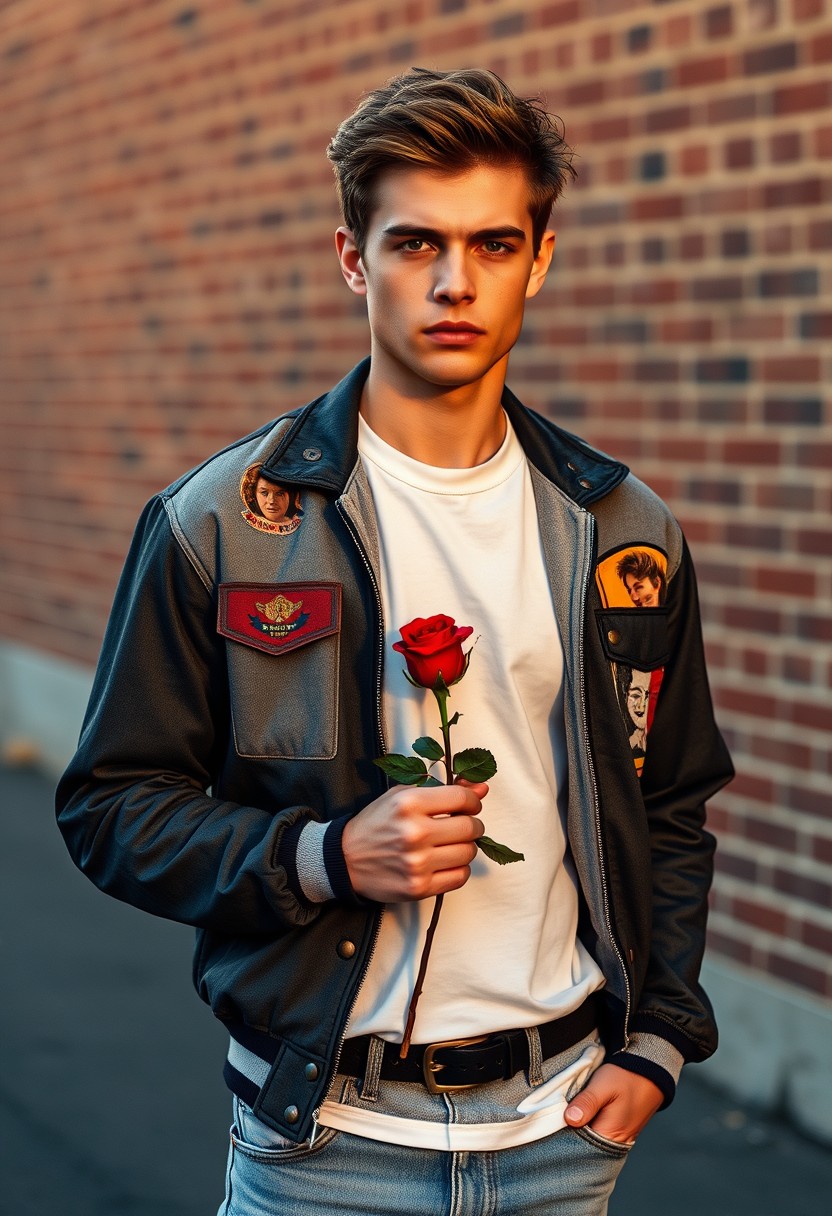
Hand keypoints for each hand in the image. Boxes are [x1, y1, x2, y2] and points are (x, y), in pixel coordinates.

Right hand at [342, 780, 487, 902]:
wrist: (345, 859)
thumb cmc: (376, 824)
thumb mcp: (403, 796)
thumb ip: (444, 790)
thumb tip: (482, 788)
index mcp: (409, 803)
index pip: (463, 799)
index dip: (472, 801)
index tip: (468, 806)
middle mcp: (415, 832)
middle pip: (470, 827)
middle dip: (471, 824)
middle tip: (461, 825)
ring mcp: (417, 862)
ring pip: (468, 852)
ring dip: (465, 847)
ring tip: (449, 844)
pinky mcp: (419, 887)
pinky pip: (460, 877)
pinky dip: (458, 868)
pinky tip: (444, 861)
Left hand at [563, 1063, 662, 1144]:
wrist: (649, 1071)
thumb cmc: (626, 1077)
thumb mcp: (603, 1086)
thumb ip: (587, 1103)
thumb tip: (570, 1119)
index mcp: (611, 1136)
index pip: (580, 1147)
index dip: (564, 1136)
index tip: (553, 1124)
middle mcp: (616, 1142)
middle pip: (585, 1145)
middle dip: (571, 1132)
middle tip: (559, 1115)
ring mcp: (618, 1136)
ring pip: (591, 1139)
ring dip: (580, 1128)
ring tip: (569, 1113)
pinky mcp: (619, 1129)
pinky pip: (599, 1132)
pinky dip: (589, 1124)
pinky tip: (582, 1113)